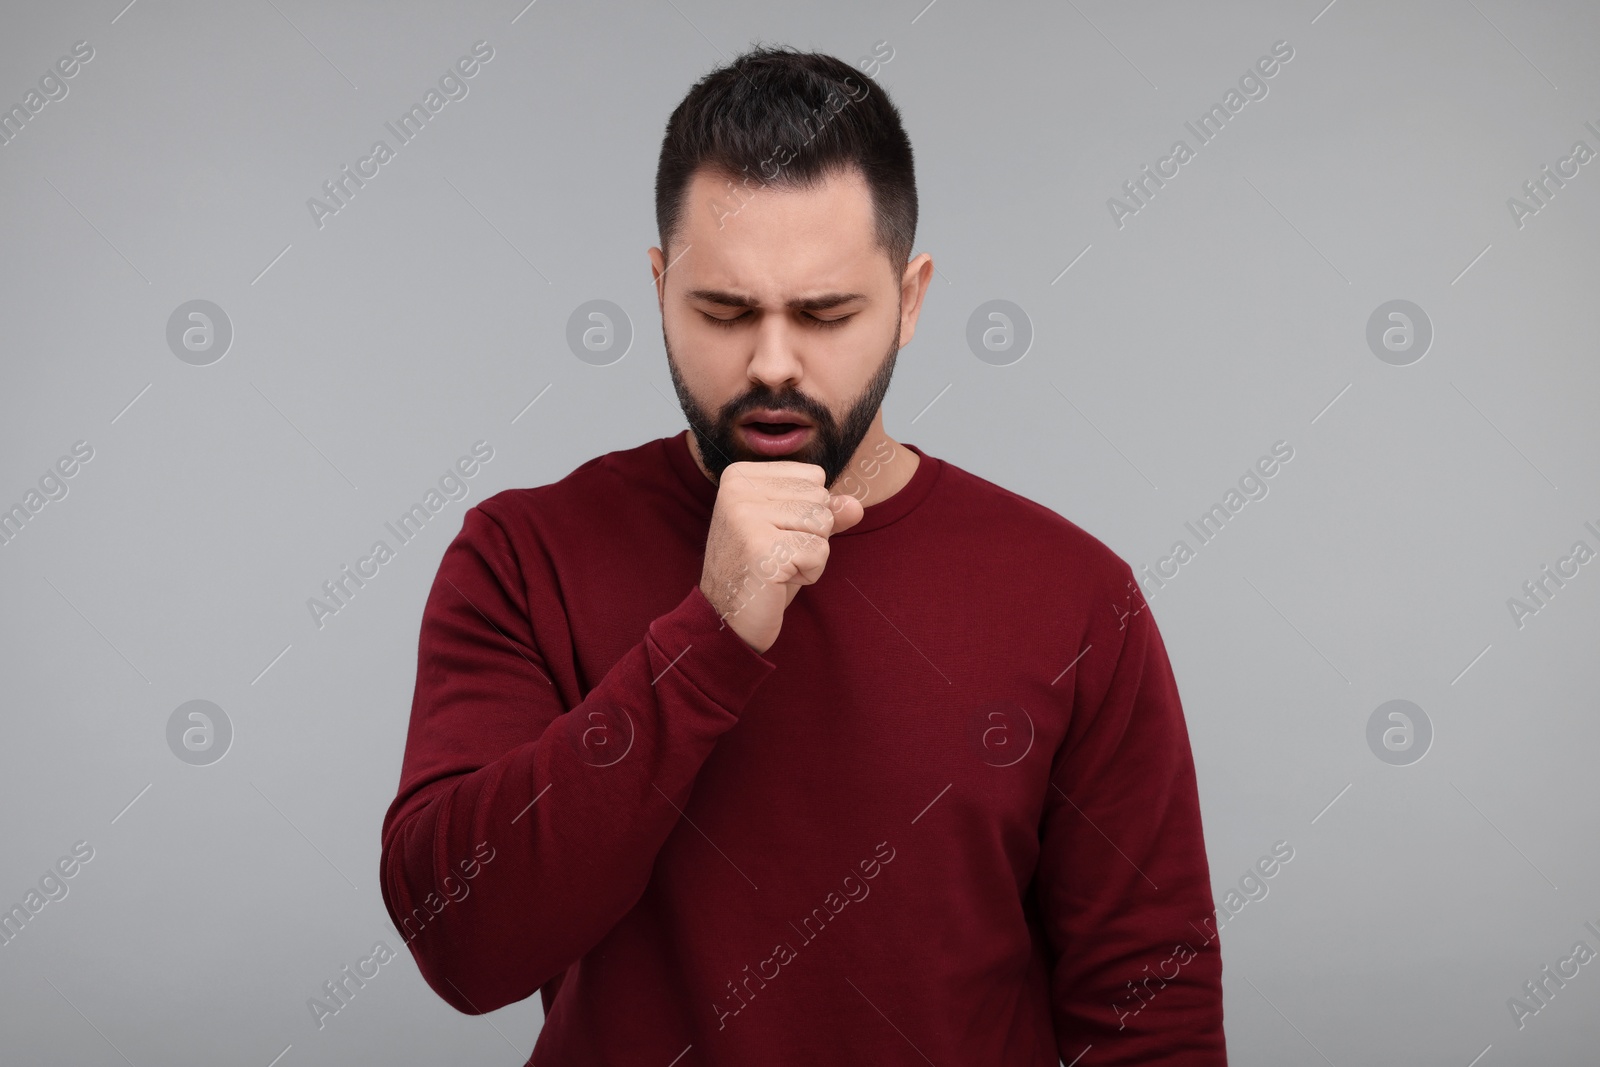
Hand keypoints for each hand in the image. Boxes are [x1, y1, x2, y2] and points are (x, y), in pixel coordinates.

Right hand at [699, 461, 864, 653]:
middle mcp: (738, 489)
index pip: (813, 476)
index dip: (807, 511)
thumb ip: (824, 511)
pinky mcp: (762, 548)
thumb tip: (855, 505)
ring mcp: (747, 517)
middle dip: (811, 533)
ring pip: (823, 523)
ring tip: (777, 566)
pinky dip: (808, 573)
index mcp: (741, 476)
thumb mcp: (793, 531)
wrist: (727, 617)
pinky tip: (778, 580)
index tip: (773, 534)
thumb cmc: (761, 571)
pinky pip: (819, 551)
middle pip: (820, 497)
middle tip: (774, 554)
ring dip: (810, 554)